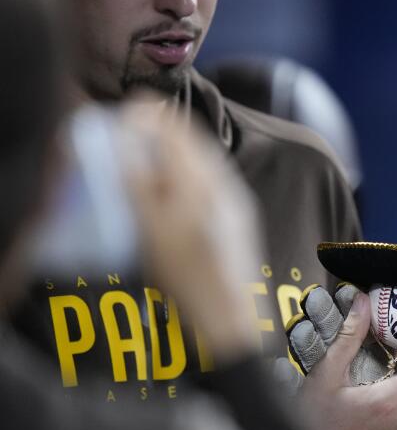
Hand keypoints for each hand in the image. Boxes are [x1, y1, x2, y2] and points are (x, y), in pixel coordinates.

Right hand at [120, 101, 261, 361]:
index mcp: (201, 180)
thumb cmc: (186, 276)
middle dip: (162, 129)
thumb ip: (140, 182)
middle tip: (134, 128)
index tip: (126, 113)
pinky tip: (175, 188)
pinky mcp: (238, 218)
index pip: (174, 129)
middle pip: (192, 140)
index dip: (148, 116)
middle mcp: (224, 184)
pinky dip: (189, 172)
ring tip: (149, 154)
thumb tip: (127, 142)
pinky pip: (212, 179)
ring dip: (176, 149)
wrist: (229, 316)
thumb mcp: (151, 228)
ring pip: (204, 159)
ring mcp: (235, 201)